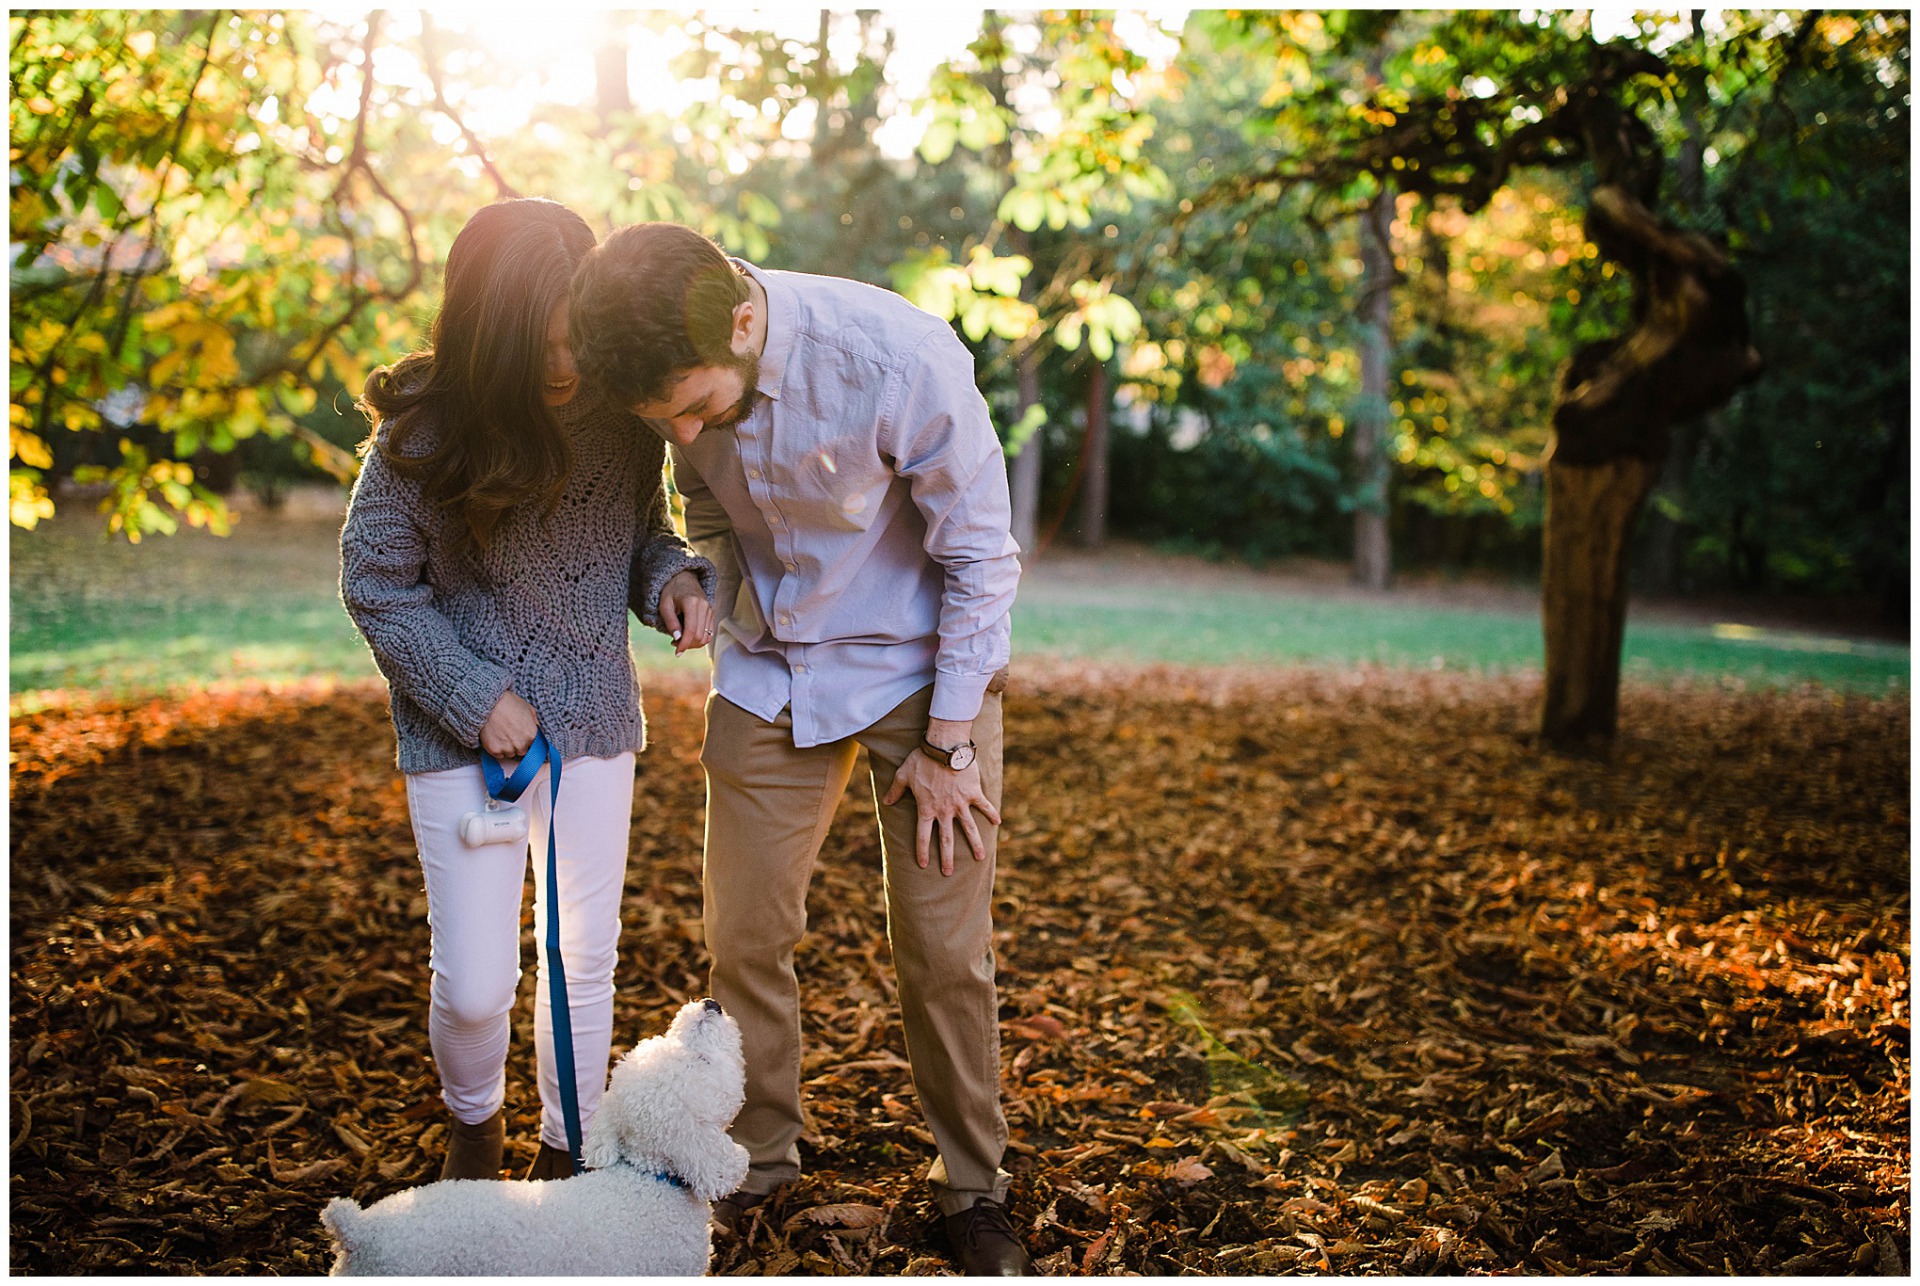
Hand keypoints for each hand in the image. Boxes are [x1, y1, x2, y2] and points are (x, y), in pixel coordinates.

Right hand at [480, 689, 538, 758]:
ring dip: (507, 747)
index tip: (522, 736)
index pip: (533, 746)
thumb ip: (535, 723)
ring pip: (510, 754)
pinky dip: (497, 749)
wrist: (488, 703)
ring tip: (501, 734)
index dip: (527, 741)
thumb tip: (537, 730)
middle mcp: (521, 745)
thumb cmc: (509, 703)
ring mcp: (507, 748)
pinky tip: (495, 737)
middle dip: (517, 745)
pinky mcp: (494, 750)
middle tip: (510, 733)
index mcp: (532, 735)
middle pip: (522, 751)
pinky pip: (498, 755)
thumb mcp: (529, 709)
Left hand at [657, 570, 713, 656]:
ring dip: (693, 643)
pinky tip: (688, 636)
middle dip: (687, 644)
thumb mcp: (664, 605)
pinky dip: (699, 639)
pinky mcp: (711, 614)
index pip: (691, 630)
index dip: (684, 644)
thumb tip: (678, 639)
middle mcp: (704, 606)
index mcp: (692, 603)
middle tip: (674, 643)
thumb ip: (671, 622)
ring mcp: (710, 610)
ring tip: (680, 639)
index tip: (677, 653)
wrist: (683, 578)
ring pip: (706, 636)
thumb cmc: (671, 591)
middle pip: (700, 636)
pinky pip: (709, 633)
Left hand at [881, 749, 1001, 875]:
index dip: (922, 851)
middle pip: (946, 840)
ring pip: (969, 829)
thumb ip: (895, 790)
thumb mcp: (903, 774)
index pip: (923, 836)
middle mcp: (944, 811)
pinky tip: (998, 823)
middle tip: (948, 873)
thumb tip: (886, 801)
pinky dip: (992, 814)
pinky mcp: (973, 793)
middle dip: (947, 858)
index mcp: (926, 809)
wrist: (944, 747)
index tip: (923, 865)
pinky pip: (984, 806)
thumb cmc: (922, 759)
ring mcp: (960, 804)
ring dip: (975, 845)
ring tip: (980, 858)